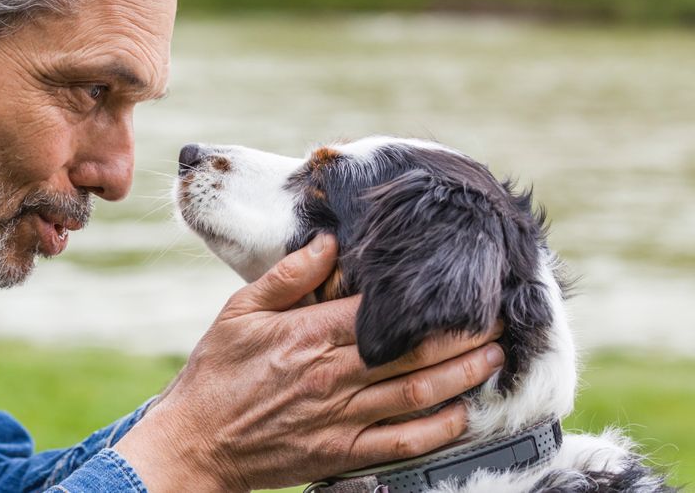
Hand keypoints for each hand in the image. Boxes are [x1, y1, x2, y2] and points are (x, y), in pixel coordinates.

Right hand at [113, 234, 503, 491]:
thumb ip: (287, 276)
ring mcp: (341, 418)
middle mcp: (332, 375)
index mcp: (309, 334)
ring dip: (463, 375)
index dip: (426, 297)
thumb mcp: (239, 311)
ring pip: (418, 394)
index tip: (458, 282)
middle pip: (414, 351)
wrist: (196, 442)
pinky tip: (462, 413)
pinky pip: (403, 442)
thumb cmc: (215, 372)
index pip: (382, 310)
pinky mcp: (342, 453)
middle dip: (462, 333)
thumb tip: (330, 241)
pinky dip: (438, 429)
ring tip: (494, 356)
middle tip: (498, 316)